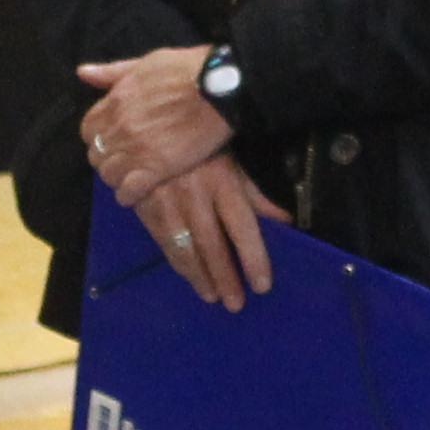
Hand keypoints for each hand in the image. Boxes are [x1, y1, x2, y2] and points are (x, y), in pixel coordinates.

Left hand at [75, 46, 234, 203]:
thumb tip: (82, 72)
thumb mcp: (145, 63)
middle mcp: (119, 127)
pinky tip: (139, 193)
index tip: (113, 140)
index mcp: (115, 101)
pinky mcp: (156, 169)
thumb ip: (113, 72)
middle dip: (107, 158)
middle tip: (125, 161)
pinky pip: (128, 191)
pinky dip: (129, 195)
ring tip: (134, 176)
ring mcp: (136, 149)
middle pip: (96, 155)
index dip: (99, 137)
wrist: (219, 88)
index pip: (88, 129)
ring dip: (118, 177)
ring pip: (108, 174)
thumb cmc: (187, 69)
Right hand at [130, 151, 277, 311]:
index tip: (262, 285)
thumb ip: (255, 196)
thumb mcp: (232, 164)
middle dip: (225, 277)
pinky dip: (177, 262)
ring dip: (199, 276)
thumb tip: (285, 223)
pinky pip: (163, 241)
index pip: (242, 227)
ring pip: (185, 248)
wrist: (150, 127)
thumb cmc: (201, 147)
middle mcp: (195, 194)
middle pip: (213, 244)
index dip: (253, 258)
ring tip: (212, 296)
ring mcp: (167, 201)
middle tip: (235, 303)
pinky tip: (188, 275)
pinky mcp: (145, 206)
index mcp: (222, 181)